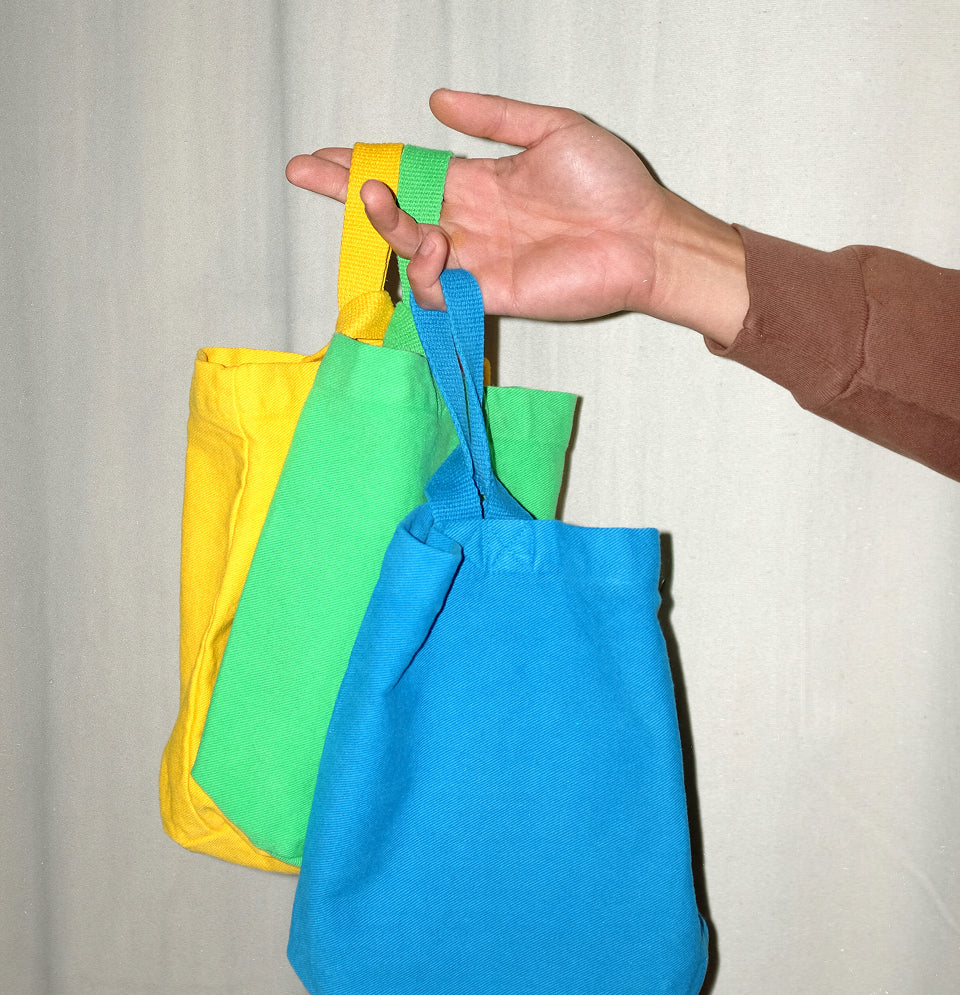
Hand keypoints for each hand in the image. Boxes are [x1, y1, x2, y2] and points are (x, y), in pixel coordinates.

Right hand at [286, 90, 746, 344]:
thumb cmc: (612, 184)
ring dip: (383, 223)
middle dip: (348, 190)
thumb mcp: (551, 129)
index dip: (370, 162)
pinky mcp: (489, 293)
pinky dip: (424, 269)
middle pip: (396, 210)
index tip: (327, 153)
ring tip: (370, 193)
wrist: (646, 235)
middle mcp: (471, 222)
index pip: (412, 172)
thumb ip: (494, 118)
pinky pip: (438, 290)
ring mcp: (477, 260)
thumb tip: (437, 102)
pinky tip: (433, 240)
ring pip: (408, 249)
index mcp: (481, 183)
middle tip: (306, 171)